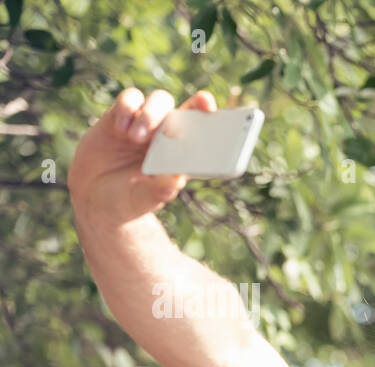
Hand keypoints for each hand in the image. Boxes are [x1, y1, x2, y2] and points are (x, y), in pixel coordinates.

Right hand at [68, 87, 216, 224]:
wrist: (93, 196)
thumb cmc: (126, 200)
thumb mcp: (142, 199)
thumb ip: (158, 190)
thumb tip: (177, 179)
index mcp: (183, 156)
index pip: (206, 135)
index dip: (218, 124)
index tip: (221, 115)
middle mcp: (168, 136)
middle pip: (188, 109)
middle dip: (197, 104)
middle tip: (200, 108)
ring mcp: (145, 124)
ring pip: (160, 100)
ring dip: (152, 115)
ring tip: (136, 138)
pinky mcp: (119, 116)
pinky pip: (130, 98)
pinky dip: (127, 108)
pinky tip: (120, 129)